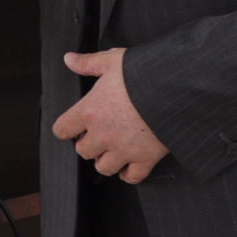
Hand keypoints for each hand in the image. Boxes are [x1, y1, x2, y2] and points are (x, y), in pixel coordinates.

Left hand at [51, 49, 168, 183]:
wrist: (174, 89)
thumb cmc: (142, 74)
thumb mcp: (112, 61)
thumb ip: (88, 63)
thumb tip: (68, 59)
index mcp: (89, 111)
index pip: (62, 130)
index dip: (66, 128)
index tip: (73, 126)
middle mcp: (103, 135)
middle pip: (83, 151)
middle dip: (87, 144)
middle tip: (96, 135)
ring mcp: (124, 150)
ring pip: (104, 168)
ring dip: (105, 160)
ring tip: (110, 151)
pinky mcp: (145, 159)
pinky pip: (131, 177)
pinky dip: (128, 174)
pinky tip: (127, 166)